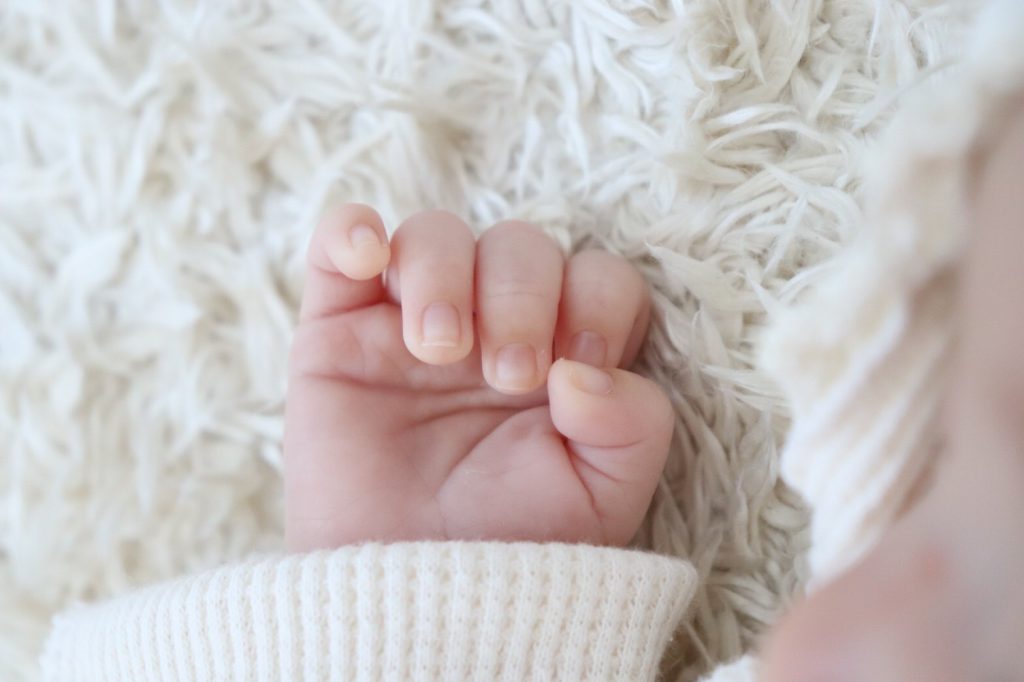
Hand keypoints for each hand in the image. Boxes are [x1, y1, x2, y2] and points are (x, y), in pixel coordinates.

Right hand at [284, 204, 673, 550]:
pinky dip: (353, 231)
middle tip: (506, 375)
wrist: (415, 602)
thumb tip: (583, 370)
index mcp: (563, 354)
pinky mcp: (339, 331)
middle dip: (520, 296)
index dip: (594, 303)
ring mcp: (413, 322)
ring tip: (438, 350)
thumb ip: (634, 423)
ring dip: (445, 275)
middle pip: (518, 245)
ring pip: (435, 235)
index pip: (596, 276)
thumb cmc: (510, 549)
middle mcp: (491, 326)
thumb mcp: (604, 496)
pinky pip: (339, 245)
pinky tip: (370, 256)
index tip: (575, 369)